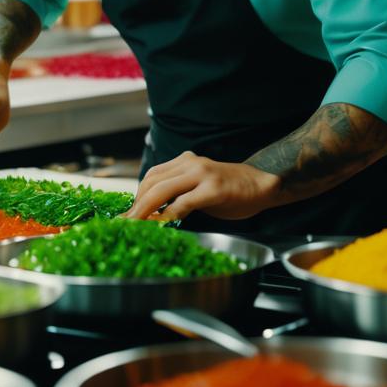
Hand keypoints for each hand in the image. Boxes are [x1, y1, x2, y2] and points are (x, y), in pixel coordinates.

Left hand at [125, 151, 279, 221]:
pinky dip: (168, 214)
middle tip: (125, 224)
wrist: (261, 184)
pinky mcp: (213, 189)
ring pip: (163, 190)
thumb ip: (178, 192)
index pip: (152, 176)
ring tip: (136, 225)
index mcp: (185, 161)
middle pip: (153, 182)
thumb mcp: (199, 185)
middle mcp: (190, 163)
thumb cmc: (229, 189)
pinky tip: (160, 224)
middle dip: (136, 205)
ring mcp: (201, 174)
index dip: (137, 196)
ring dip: (146, 209)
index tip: (127, 215)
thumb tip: (152, 212)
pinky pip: (184, 202)